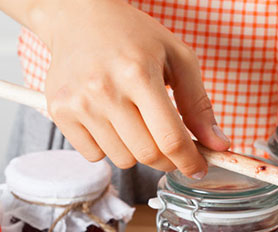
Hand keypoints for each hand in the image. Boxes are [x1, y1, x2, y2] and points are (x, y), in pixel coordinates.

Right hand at [41, 0, 229, 176]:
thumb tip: (218, 146)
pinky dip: (109, 147)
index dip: (190, 161)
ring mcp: (78, 102)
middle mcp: (104, 89)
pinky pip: (94, 155)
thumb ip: (199, 105)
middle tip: (172, 147)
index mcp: (138, 73)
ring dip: (138, 151)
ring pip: (122, 159)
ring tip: (137, 122)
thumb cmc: (133, 36)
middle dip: (168, 159)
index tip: (199, 169)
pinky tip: (112, 121)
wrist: (78, 16)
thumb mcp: (178, 58)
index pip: (170, 138)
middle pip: (147, 155)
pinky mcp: (60, 112)